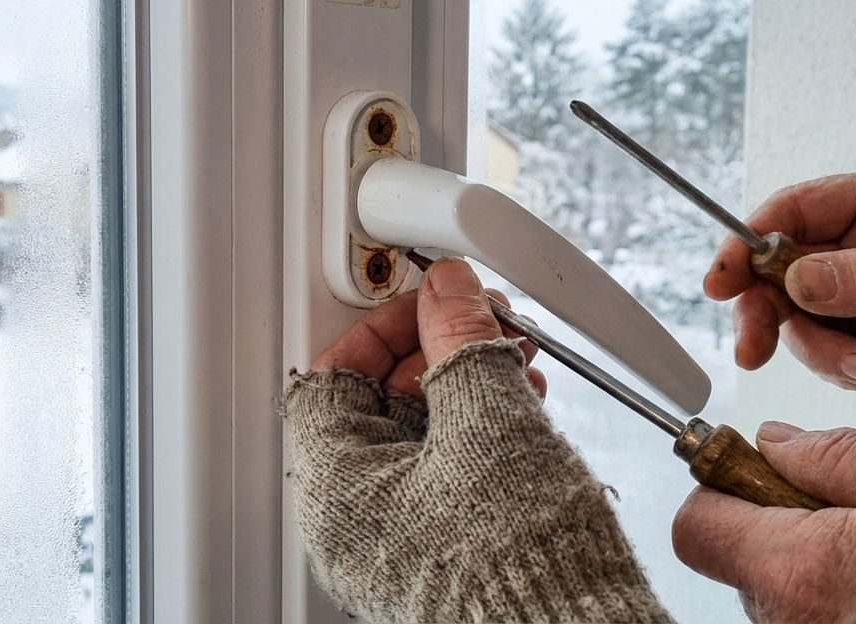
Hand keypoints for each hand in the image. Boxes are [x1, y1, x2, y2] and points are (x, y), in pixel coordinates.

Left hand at [283, 257, 670, 622]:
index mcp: (335, 491)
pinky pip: (448, 472)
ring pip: (420, 436)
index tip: (429, 300)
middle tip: (483, 319)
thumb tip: (449, 293)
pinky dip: (483, 430)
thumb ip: (462, 341)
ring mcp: (398, 542)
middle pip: (378, 403)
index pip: (331, 378)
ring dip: (468, 384)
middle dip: (438, 350)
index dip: (383, 326)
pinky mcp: (444, 552)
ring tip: (516, 356)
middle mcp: (354, 523)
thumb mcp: (490, 423)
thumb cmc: (518, 563)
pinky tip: (524, 403)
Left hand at [672, 423, 855, 622]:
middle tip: (836, 507)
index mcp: (804, 572)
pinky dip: (830, 596)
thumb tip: (771, 442)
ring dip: (804, 561)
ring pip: (769, 592)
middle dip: (768, 522)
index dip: (718, 488)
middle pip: (731, 560)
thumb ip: (830, 454)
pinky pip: (804, 619)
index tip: (747, 470)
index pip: (695, 528)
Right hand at [704, 163, 855, 418]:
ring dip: (823, 352)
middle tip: (755, 346)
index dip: (747, 241)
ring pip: (800, 321)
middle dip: (767, 311)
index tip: (722, 280)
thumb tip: (800, 278)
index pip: (794, 210)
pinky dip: (849, 372)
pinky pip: (830, 357)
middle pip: (780, 270)